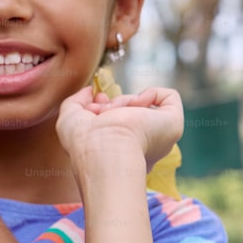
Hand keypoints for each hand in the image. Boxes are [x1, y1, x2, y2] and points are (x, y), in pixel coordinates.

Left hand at [57, 85, 183, 169]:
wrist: (104, 150)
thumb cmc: (83, 142)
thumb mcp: (70, 119)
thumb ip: (77, 102)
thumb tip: (92, 91)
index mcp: (119, 151)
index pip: (117, 126)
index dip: (103, 109)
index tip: (93, 107)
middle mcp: (140, 147)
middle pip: (131, 115)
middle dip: (113, 104)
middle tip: (103, 109)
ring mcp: (158, 137)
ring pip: (146, 106)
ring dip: (125, 100)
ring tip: (115, 110)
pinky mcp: (173, 126)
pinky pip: (170, 98)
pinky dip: (152, 92)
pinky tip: (138, 102)